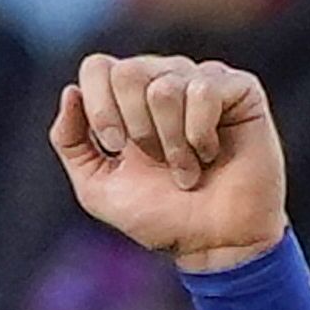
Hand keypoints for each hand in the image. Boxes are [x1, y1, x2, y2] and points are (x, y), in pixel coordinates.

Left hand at [49, 54, 285, 271]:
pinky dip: (201, 135)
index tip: (116, 148)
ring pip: (164, 87)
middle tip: (156, 161)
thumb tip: (70, 90)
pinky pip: (204, 90)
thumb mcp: (96, 187)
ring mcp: (202, 80)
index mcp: (128, 97)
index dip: (100, 107)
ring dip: (172, 143)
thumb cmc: (160, 216)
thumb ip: (70, 141)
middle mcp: (164, 79)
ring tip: (187, 169)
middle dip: (137, 128)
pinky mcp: (239, 89)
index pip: (98, 67)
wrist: (213, 243)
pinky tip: (211, 154)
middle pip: (128, 72)